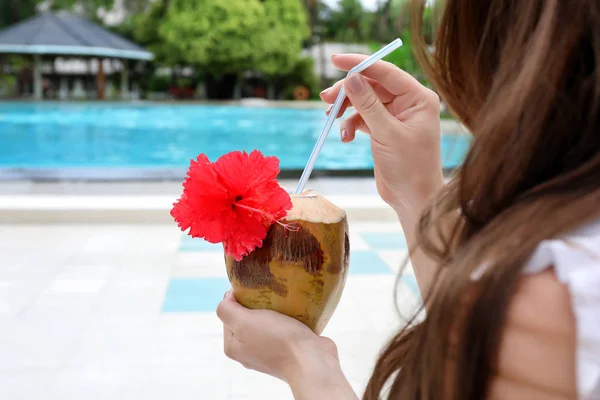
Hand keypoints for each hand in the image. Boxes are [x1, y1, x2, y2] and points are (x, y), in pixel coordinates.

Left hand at [216, 292, 340, 383]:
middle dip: (256, 303)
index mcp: (233, 347)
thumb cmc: (277, 340)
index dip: (238, 299)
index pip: (228, 314)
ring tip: (283, 301)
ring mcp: (270, 351)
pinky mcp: (289, 348)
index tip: (253, 291)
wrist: (312, 361)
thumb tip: (227, 298)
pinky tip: (295, 311)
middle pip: (246, 317)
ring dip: (274, 309)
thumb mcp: (243, 322)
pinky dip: (288, 317)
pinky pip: (284, 326)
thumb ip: (227, 310)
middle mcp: (249, 351)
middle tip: (269, 295)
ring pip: (266, 321)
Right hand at [321, 54, 444, 215]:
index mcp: (418, 98)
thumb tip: (351, 78)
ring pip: (364, 101)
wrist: (414, 199)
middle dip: (348, 92)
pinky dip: (350, 125)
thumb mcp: (386, 133)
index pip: (385, 72)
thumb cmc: (410, 168)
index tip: (335, 60)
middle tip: (326, 99)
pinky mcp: (384, 130)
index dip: (360, 64)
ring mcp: (395, 117)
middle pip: (371, 85)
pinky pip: (363, 118)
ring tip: (331, 118)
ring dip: (346, 109)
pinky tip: (345, 138)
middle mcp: (408, 103)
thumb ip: (367, 105)